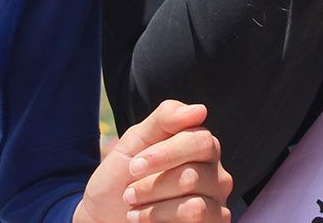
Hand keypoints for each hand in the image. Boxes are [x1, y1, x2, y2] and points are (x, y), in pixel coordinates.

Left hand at [76, 101, 232, 222]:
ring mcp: (216, 203)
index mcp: (202, 145)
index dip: (164, 154)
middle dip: (153, 185)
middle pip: (193, 176)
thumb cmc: (123, 175)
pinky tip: (143, 219)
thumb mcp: (136, 140)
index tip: (133, 166)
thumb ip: (165, 119)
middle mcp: (215, 173)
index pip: (200, 141)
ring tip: (133, 207)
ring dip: (153, 207)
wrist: (105, 213)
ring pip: (194, 206)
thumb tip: (200, 110)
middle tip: (128, 192)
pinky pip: (195, 222)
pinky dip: (160, 219)